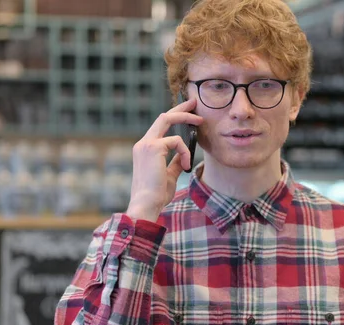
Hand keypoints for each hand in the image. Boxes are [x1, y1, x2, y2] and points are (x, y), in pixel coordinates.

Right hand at [125, 99, 202, 222]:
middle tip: (194, 101)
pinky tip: (186, 165)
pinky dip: (185, 151)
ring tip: (200, 123)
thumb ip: (175, 163)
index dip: (174, 117)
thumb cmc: (156, 194)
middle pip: (162, 116)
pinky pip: (176, 141)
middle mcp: (143, 144)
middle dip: (180, 107)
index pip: (160, 127)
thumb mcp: (169, 176)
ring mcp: (146, 144)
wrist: (146, 204)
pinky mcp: (153, 148)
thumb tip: (184, 156)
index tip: (188, 112)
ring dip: (187, 120)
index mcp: (145, 149)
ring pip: (168, 121)